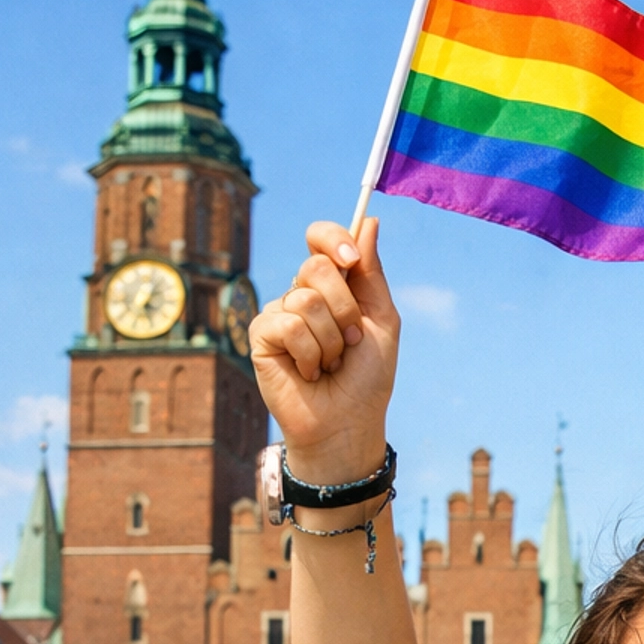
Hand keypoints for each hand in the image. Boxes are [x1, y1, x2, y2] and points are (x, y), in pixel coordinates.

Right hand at [249, 218, 398, 484]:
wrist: (348, 423)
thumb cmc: (367, 378)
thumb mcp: (382, 321)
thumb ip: (371, 273)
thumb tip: (368, 220)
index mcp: (332, 286)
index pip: (321, 238)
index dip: (333, 239)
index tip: (351, 259)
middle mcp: (301, 293)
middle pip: (317, 265)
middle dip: (345, 308)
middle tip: (350, 342)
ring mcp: (279, 313)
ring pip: (305, 299)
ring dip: (330, 340)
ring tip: (330, 364)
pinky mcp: (261, 336)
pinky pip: (288, 325)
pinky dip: (309, 353)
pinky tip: (309, 373)